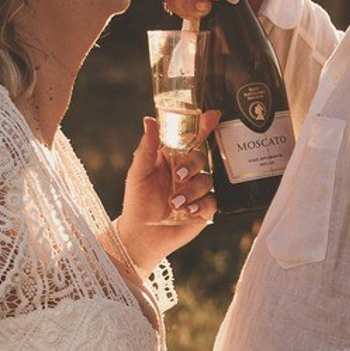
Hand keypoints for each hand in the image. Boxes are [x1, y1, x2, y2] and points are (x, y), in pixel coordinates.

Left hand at [117, 111, 219, 274]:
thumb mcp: (138, 172)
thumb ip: (146, 147)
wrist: (141, 235)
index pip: (191, 137)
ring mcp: (197, 190)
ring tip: (174, 204)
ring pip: (207, 179)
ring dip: (190, 191)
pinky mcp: (204, 209)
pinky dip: (199, 205)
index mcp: (172, 158)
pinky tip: (186, 212)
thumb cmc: (136, 201)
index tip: (213, 115)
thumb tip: (149, 119)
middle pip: (201, 156)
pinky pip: (212, 201)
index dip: (203, 125)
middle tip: (177, 178)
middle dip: (191, 165)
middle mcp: (186, 171)